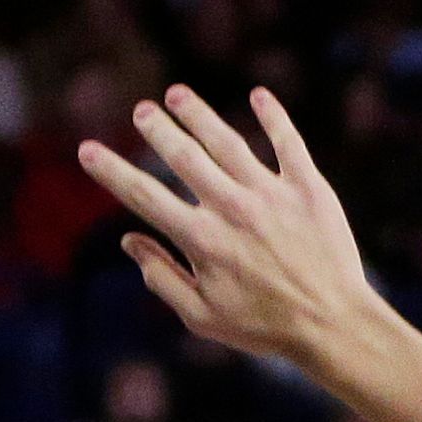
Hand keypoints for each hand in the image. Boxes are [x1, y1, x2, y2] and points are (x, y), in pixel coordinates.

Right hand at [76, 87, 381, 371]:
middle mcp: (232, 209)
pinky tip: (258, 95)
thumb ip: (162, 277)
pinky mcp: (309, 188)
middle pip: (184, 157)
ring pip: (227, 142)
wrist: (333, 325)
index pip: (145, 197)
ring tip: (178, 94)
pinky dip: (273, 116)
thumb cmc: (265, 326)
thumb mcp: (202, 316)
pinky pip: (288, 142)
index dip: (112, 171)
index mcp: (201, 240)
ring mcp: (271, 194)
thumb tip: (129, 241)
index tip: (87, 149)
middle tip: (142, 110)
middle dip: (158, 130)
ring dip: (200, 115)